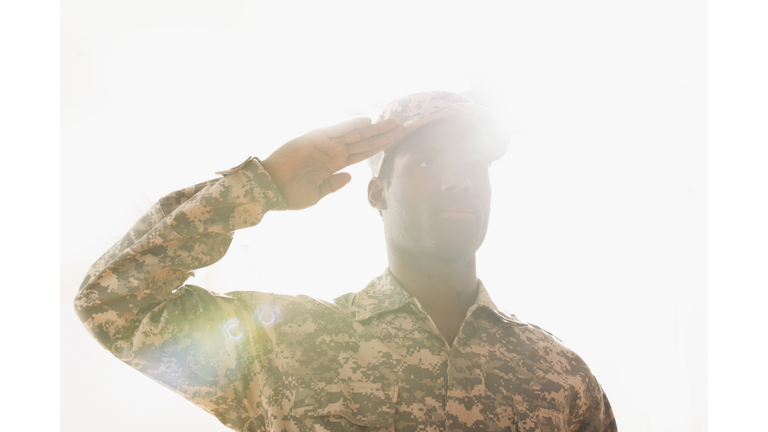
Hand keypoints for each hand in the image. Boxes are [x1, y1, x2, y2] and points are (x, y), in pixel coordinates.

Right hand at [261, 117, 402, 209]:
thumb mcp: (317, 194)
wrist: (270, 190)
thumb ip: (333, 184)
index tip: (394, 141)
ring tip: (392, 123)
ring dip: (373, 128)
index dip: (378, 147)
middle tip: (401, 127)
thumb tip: (350, 177)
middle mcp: (332, 152)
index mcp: (334, 165)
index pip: (362, 154)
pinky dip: (351, 126)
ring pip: (354, 134)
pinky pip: (336, 131)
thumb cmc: (290, 194)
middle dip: (382, 135)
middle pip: (363, 141)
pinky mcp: (314, 139)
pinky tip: (367, 122)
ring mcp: (324, 144)